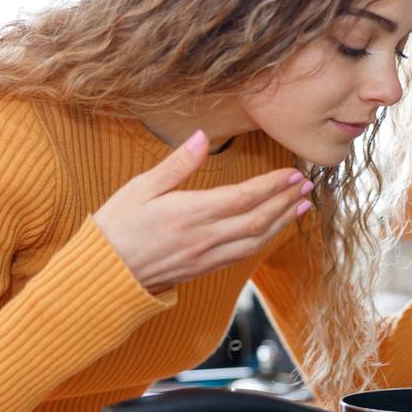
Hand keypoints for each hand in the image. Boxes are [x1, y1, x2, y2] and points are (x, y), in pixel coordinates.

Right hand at [93, 130, 312, 292]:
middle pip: (257, 219)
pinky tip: (274, 229)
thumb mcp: (140, 187)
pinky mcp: (204, 269)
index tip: (292, 173)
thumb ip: (177, 163)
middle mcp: (204, 237)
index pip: (243, 197)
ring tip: (302, 206)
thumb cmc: (116, 226)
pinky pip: (243, 254)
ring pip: (255, 240)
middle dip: (285, 201)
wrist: (104, 275)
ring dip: (282, 222)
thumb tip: (202, 136)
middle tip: (307, 186)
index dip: (272, 185)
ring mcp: (206, 257)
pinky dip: (264, 239)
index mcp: (189, 213)